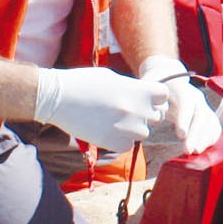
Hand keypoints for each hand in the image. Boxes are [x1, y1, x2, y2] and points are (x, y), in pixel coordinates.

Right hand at [34, 67, 167, 149]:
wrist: (58, 98)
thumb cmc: (83, 83)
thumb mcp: (113, 78)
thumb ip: (132, 89)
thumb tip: (143, 97)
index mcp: (139, 90)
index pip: (164, 96)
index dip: (155, 97)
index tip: (145, 98)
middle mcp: (138, 110)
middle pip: (156, 117)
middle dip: (145, 114)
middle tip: (125, 111)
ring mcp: (128, 128)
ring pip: (143, 133)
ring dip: (133, 129)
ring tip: (113, 120)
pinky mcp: (115, 143)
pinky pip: (128, 146)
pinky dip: (121, 141)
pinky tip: (106, 131)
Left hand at [137, 57, 221, 153]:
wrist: (168, 80)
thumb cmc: (155, 90)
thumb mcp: (150, 92)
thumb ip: (151, 105)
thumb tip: (154, 120)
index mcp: (180, 88)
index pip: (186, 101)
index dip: (185, 117)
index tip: (181, 135)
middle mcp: (195, 96)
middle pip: (200, 114)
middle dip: (195, 133)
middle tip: (187, 150)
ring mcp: (203, 105)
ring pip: (209, 120)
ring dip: (204, 138)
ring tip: (195, 151)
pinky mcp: (207, 114)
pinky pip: (214, 125)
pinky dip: (210, 138)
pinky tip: (201, 148)